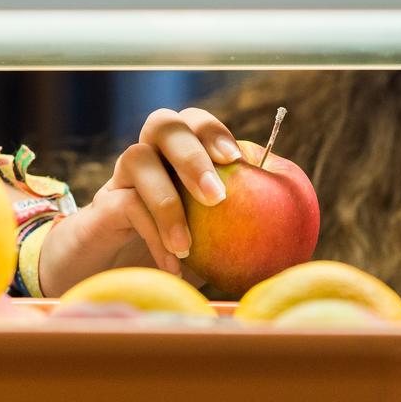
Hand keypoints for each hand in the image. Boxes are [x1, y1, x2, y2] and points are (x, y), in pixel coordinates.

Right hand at [36, 108, 240, 297]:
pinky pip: (124, 205)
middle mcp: (149, 158)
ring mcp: (120, 180)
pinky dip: (152, 234)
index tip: (237, 159)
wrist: (106, 278)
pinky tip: (173, 264)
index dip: (215, 132)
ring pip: (137, 157)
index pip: (196, 124)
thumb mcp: (213, 247)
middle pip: (164, 124)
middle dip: (193, 154)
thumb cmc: (171, 257)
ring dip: (168, 200)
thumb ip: (248, 239)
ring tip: (188, 245)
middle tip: (216, 196)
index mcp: (178, 158)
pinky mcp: (100, 208)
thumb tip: (300, 248)